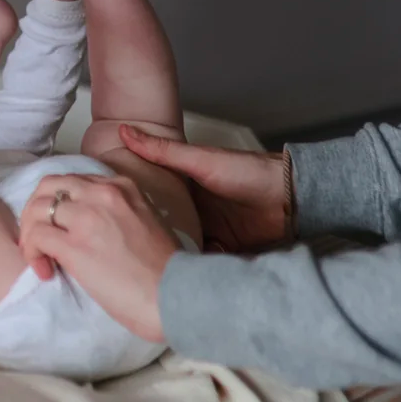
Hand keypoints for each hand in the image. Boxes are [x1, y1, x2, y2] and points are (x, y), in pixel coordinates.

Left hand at [18, 173, 178, 342]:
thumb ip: (117, 213)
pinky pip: (36, 237)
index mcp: (122, 187)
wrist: (175, 294)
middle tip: (38, 237)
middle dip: (35, 211)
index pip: (73, 181)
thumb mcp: (145, 222)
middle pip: (48, 186)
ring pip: (36, 209)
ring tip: (39, 257)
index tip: (61, 228)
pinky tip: (45, 271)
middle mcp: (103, 194)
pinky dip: (32, 253)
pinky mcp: (75, 245)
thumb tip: (86, 225)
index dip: (59, 204)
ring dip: (29, 234)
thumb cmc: (164, 270)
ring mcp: (87, 217)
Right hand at [117, 126, 290, 252]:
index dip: (130, 205)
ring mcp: (207, 229)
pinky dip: (193, 265)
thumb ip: (162, 151)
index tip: (109, 213)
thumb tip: (125, 130)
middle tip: (126, 248)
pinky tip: (179, 271)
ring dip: (169, 253)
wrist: (291, 198)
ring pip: (178, 244)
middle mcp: (192, 209)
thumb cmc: (249, 172)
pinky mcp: (223, 247)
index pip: (148, 197)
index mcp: (183, 186)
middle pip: (161, 225)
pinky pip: (201, 260)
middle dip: (147, 237)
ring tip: (148, 265)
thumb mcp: (200, 160)